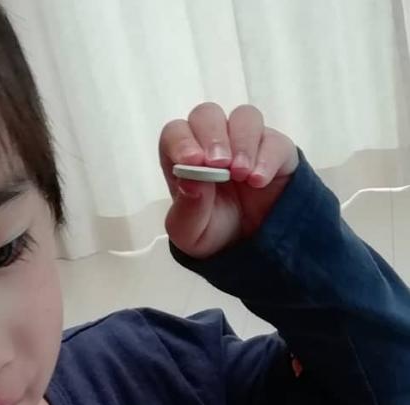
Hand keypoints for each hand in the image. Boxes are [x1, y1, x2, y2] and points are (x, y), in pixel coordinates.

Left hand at [159, 103, 298, 258]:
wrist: (249, 245)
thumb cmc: (211, 231)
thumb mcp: (190, 233)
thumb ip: (187, 209)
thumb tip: (190, 179)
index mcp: (184, 159)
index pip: (175, 133)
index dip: (181, 141)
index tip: (192, 161)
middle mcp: (212, 142)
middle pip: (207, 114)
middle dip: (212, 136)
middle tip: (219, 164)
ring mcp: (244, 141)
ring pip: (244, 117)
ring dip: (242, 142)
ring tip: (241, 174)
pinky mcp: (274, 149)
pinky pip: (273, 140)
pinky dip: (266, 158)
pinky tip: (258, 181)